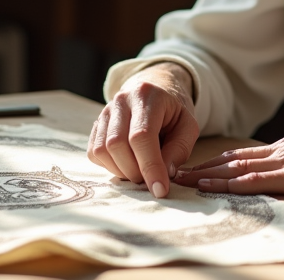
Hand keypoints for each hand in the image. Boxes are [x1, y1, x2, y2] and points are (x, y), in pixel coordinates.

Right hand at [87, 62, 198, 198]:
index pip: (142, 136)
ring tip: (140, 171)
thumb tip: (164, 174)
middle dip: (134, 171)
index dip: (150, 166)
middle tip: (151, 180)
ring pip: (102, 150)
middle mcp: (121, 100)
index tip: (160, 190)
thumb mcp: (188, 127)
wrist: (156, 93)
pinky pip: (94, 153)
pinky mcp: (96, 125)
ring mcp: (105, 112)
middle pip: (117, 144)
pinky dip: (110, 166)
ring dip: (122, 171)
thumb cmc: (174, 113)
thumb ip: (178, 150)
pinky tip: (128, 163)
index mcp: (147, 96)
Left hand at [174, 126, 283, 195]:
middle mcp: (279, 151)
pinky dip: (228, 183)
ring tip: (183, 180)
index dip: (218, 161)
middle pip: (231, 159)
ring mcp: (283, 162)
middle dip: (202, 166)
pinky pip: (253, 180)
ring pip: (235, 168)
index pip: (244, 154)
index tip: (196, 166)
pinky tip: (212, 186)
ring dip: (206, 174)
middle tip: (176, 172)